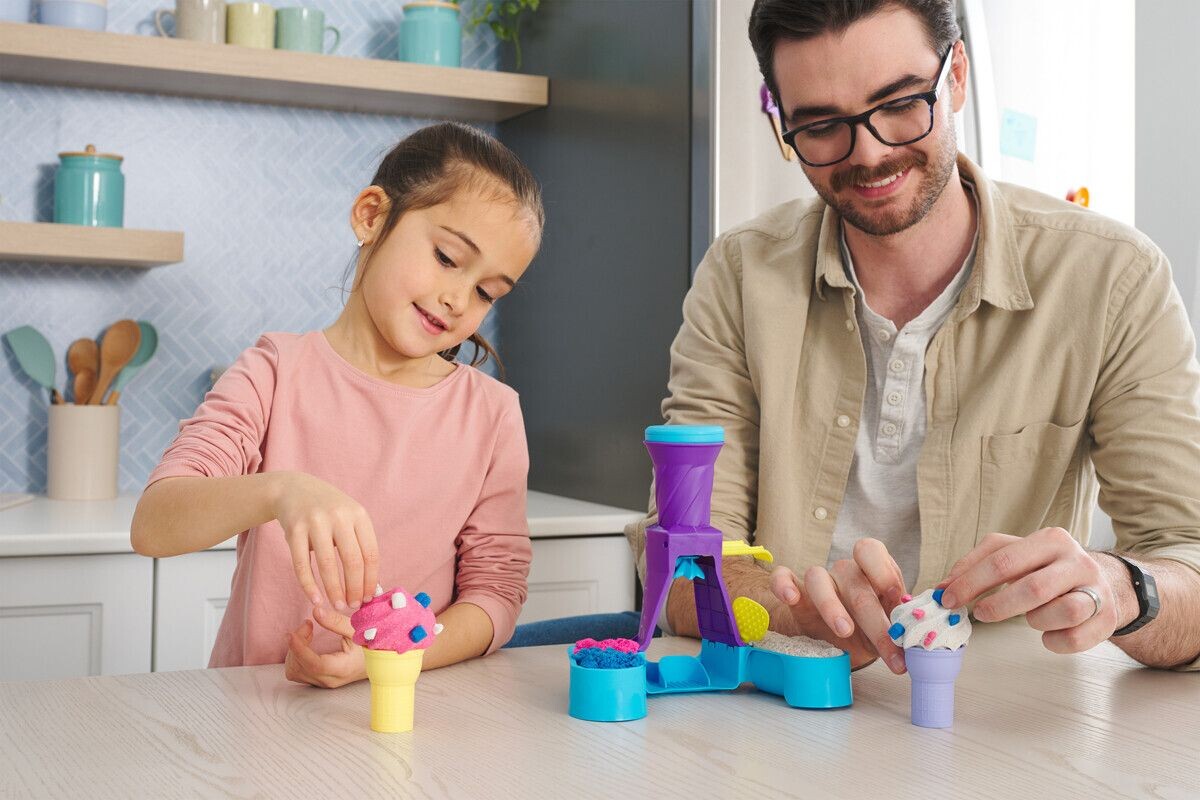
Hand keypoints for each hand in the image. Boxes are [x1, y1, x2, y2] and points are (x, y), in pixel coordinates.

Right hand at [270, 472, 378, 611]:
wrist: (294, 489)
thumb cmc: (328, 511)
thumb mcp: (349, 518)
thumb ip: (360, 545)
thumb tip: (371, 586)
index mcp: (359, 515)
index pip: (371, 554)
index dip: (371, 579)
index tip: (368, 598)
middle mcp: (339, 516)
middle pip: (353, 560)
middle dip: (355, 588)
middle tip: (354, 606)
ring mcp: (315, 522)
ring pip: (327, 564)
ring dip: (334, 590)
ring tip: (338, 606)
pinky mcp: (294, 530)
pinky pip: (302, 564)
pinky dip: (309, 585)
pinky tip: (315, 599)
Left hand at [284, 606, 364, 687]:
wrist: (380, 661)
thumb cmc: (371, 644)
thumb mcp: (358, 630)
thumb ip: (336, 621)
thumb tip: (315, 611)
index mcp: (342, 668)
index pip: (314, 664)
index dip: (299, 650)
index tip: (291, 634)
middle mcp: (330, 679)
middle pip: (299, 668)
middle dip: (296, 645)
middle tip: (307, 624)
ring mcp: (323, 682)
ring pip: (294, 671)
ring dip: (295, 650)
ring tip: (307, 632)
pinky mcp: (318, 679)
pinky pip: (297, 671)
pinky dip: (296, 656)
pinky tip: (306, 642)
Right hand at [769, 538, 908, 673]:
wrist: (837, 641)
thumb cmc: (870, 628)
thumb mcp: (891, 625)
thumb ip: (902, 623)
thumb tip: (922, 637)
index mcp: (872, 572)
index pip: (872, 552)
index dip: (885, 574)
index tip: (898, 603)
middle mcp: (845, 572)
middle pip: (856, 585)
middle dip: (876, 622)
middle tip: (890, 651)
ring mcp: (818, 581)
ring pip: (818, 578)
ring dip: (833, 606)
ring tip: (845, 632)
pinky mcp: (795, 594)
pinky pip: (782, 577)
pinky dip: (783, 584)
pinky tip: (791, 598)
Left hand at [940, 529, 1120, 653]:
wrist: (1105, 584)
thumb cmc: (1047, 568)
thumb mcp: (1014, 554)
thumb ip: (976, 564)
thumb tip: (943, 586)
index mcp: (1050, 540)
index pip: (1003, 561)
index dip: (970, 582)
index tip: (948, 598)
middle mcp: (1077, 561)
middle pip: (1033, 588)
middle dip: (999, 606)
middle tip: (980, 615)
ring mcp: (1096, 590)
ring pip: (1061, 612)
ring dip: (1035, 620)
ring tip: (1030, 616)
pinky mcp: (1106, 620)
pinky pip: (1073, 639)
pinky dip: (1053, 641)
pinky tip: (1048, 632)